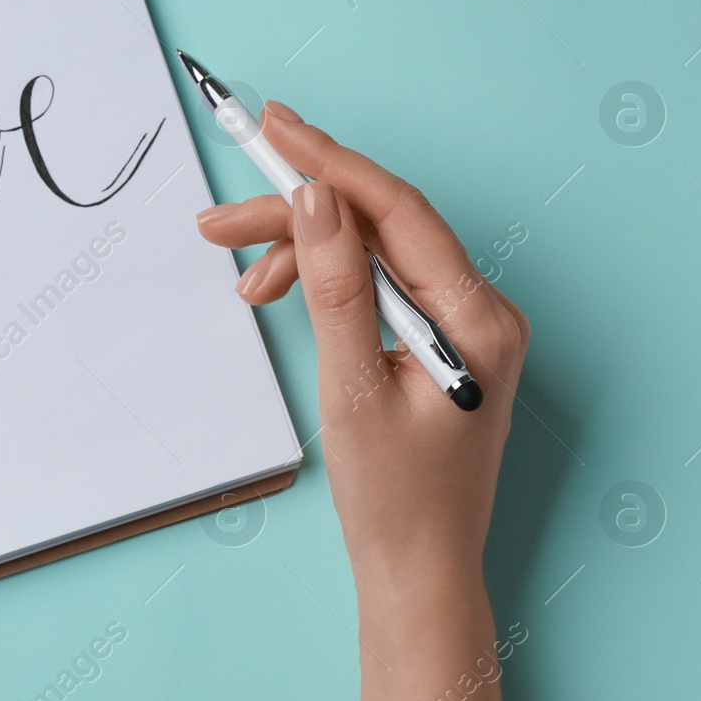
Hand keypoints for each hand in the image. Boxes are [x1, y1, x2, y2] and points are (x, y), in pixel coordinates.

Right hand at [195, 102, 527, 590]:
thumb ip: (335, 288)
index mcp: (476, 317)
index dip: (330, 163)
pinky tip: (279, 297)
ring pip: (372, 254)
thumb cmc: (394, 500)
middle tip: (220, 220)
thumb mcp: (351, 389)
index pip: (397, 210)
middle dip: (298, 216)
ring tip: (243, 280)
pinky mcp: (439, 341)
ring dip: (303, 254)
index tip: (276, 128)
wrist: (419, 572)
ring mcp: (462, 325)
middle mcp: (480, 310)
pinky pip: (377, 286)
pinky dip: (324, 285)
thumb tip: (317, 201)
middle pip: (380, 227)